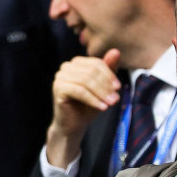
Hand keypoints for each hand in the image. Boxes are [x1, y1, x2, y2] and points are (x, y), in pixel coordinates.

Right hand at [45, 49, 121, 167]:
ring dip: (101, 93)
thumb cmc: (87, 106)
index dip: (109, 75)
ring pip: (86, 81)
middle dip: (105, 86)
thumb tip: (116, 51)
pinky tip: (102, 107)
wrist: (73, 125)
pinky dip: (92, 100)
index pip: (96, 63)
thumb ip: (109, 69)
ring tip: (110, 104)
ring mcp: (60, 77)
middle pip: (91, 71)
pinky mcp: (58, 89)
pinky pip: (79, 91)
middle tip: (115, 99)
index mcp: (76, 63)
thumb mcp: (102, 87)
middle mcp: (66, 67)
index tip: (118, 88)